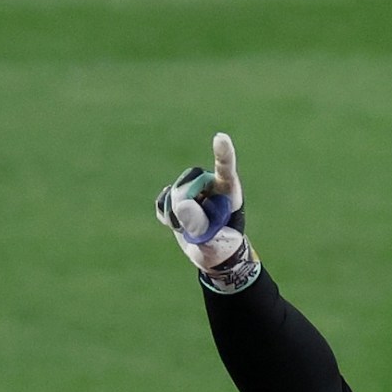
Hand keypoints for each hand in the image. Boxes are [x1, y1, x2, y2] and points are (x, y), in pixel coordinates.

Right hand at [155, 133, 255, 283]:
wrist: (214, 254)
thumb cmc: (222, 247)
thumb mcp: (214, 243)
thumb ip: (200, 226)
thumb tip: (181, 203)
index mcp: (228, 191)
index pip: (225, 169)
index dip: (223, 154)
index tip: (220, 138)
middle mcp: (210, 184)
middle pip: (189, 182)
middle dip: (185, 205)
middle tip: (197, 230)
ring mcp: (193, 188)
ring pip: (173, 193)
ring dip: (176, 216)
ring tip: (192, 230)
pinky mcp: (177, 195)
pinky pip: (162, 201)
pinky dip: (166, 216)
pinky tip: (178, 224)